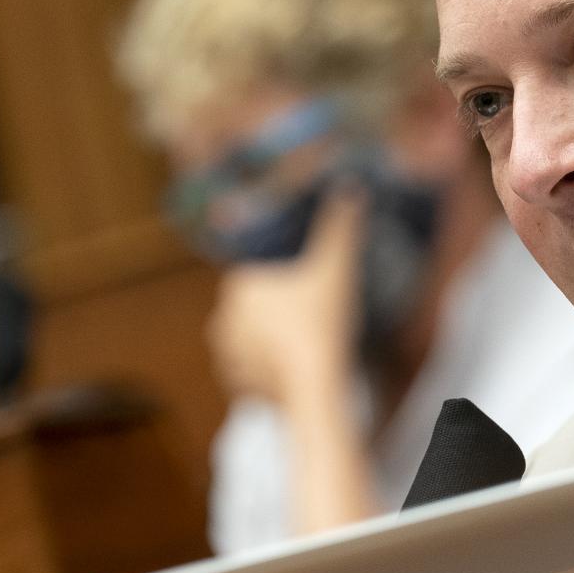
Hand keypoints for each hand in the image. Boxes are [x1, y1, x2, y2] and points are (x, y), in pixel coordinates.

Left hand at [206, 190, 367, 402]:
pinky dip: (266, 374)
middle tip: (312, 321)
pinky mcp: (236, 385)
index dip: (286, 284)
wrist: (313, 385)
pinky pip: (249, 374)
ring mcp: (226, 355)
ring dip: (268, 345)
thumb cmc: (321, 321)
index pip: (258, 275)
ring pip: (249, 342)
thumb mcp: (336, 268)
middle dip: (276, 314)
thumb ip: (341, 227)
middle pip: (254, 309)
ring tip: (302, 350)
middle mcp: (221, 319)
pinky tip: (291, 374)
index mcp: (239, 285)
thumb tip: (352, 187)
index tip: (309, 295)